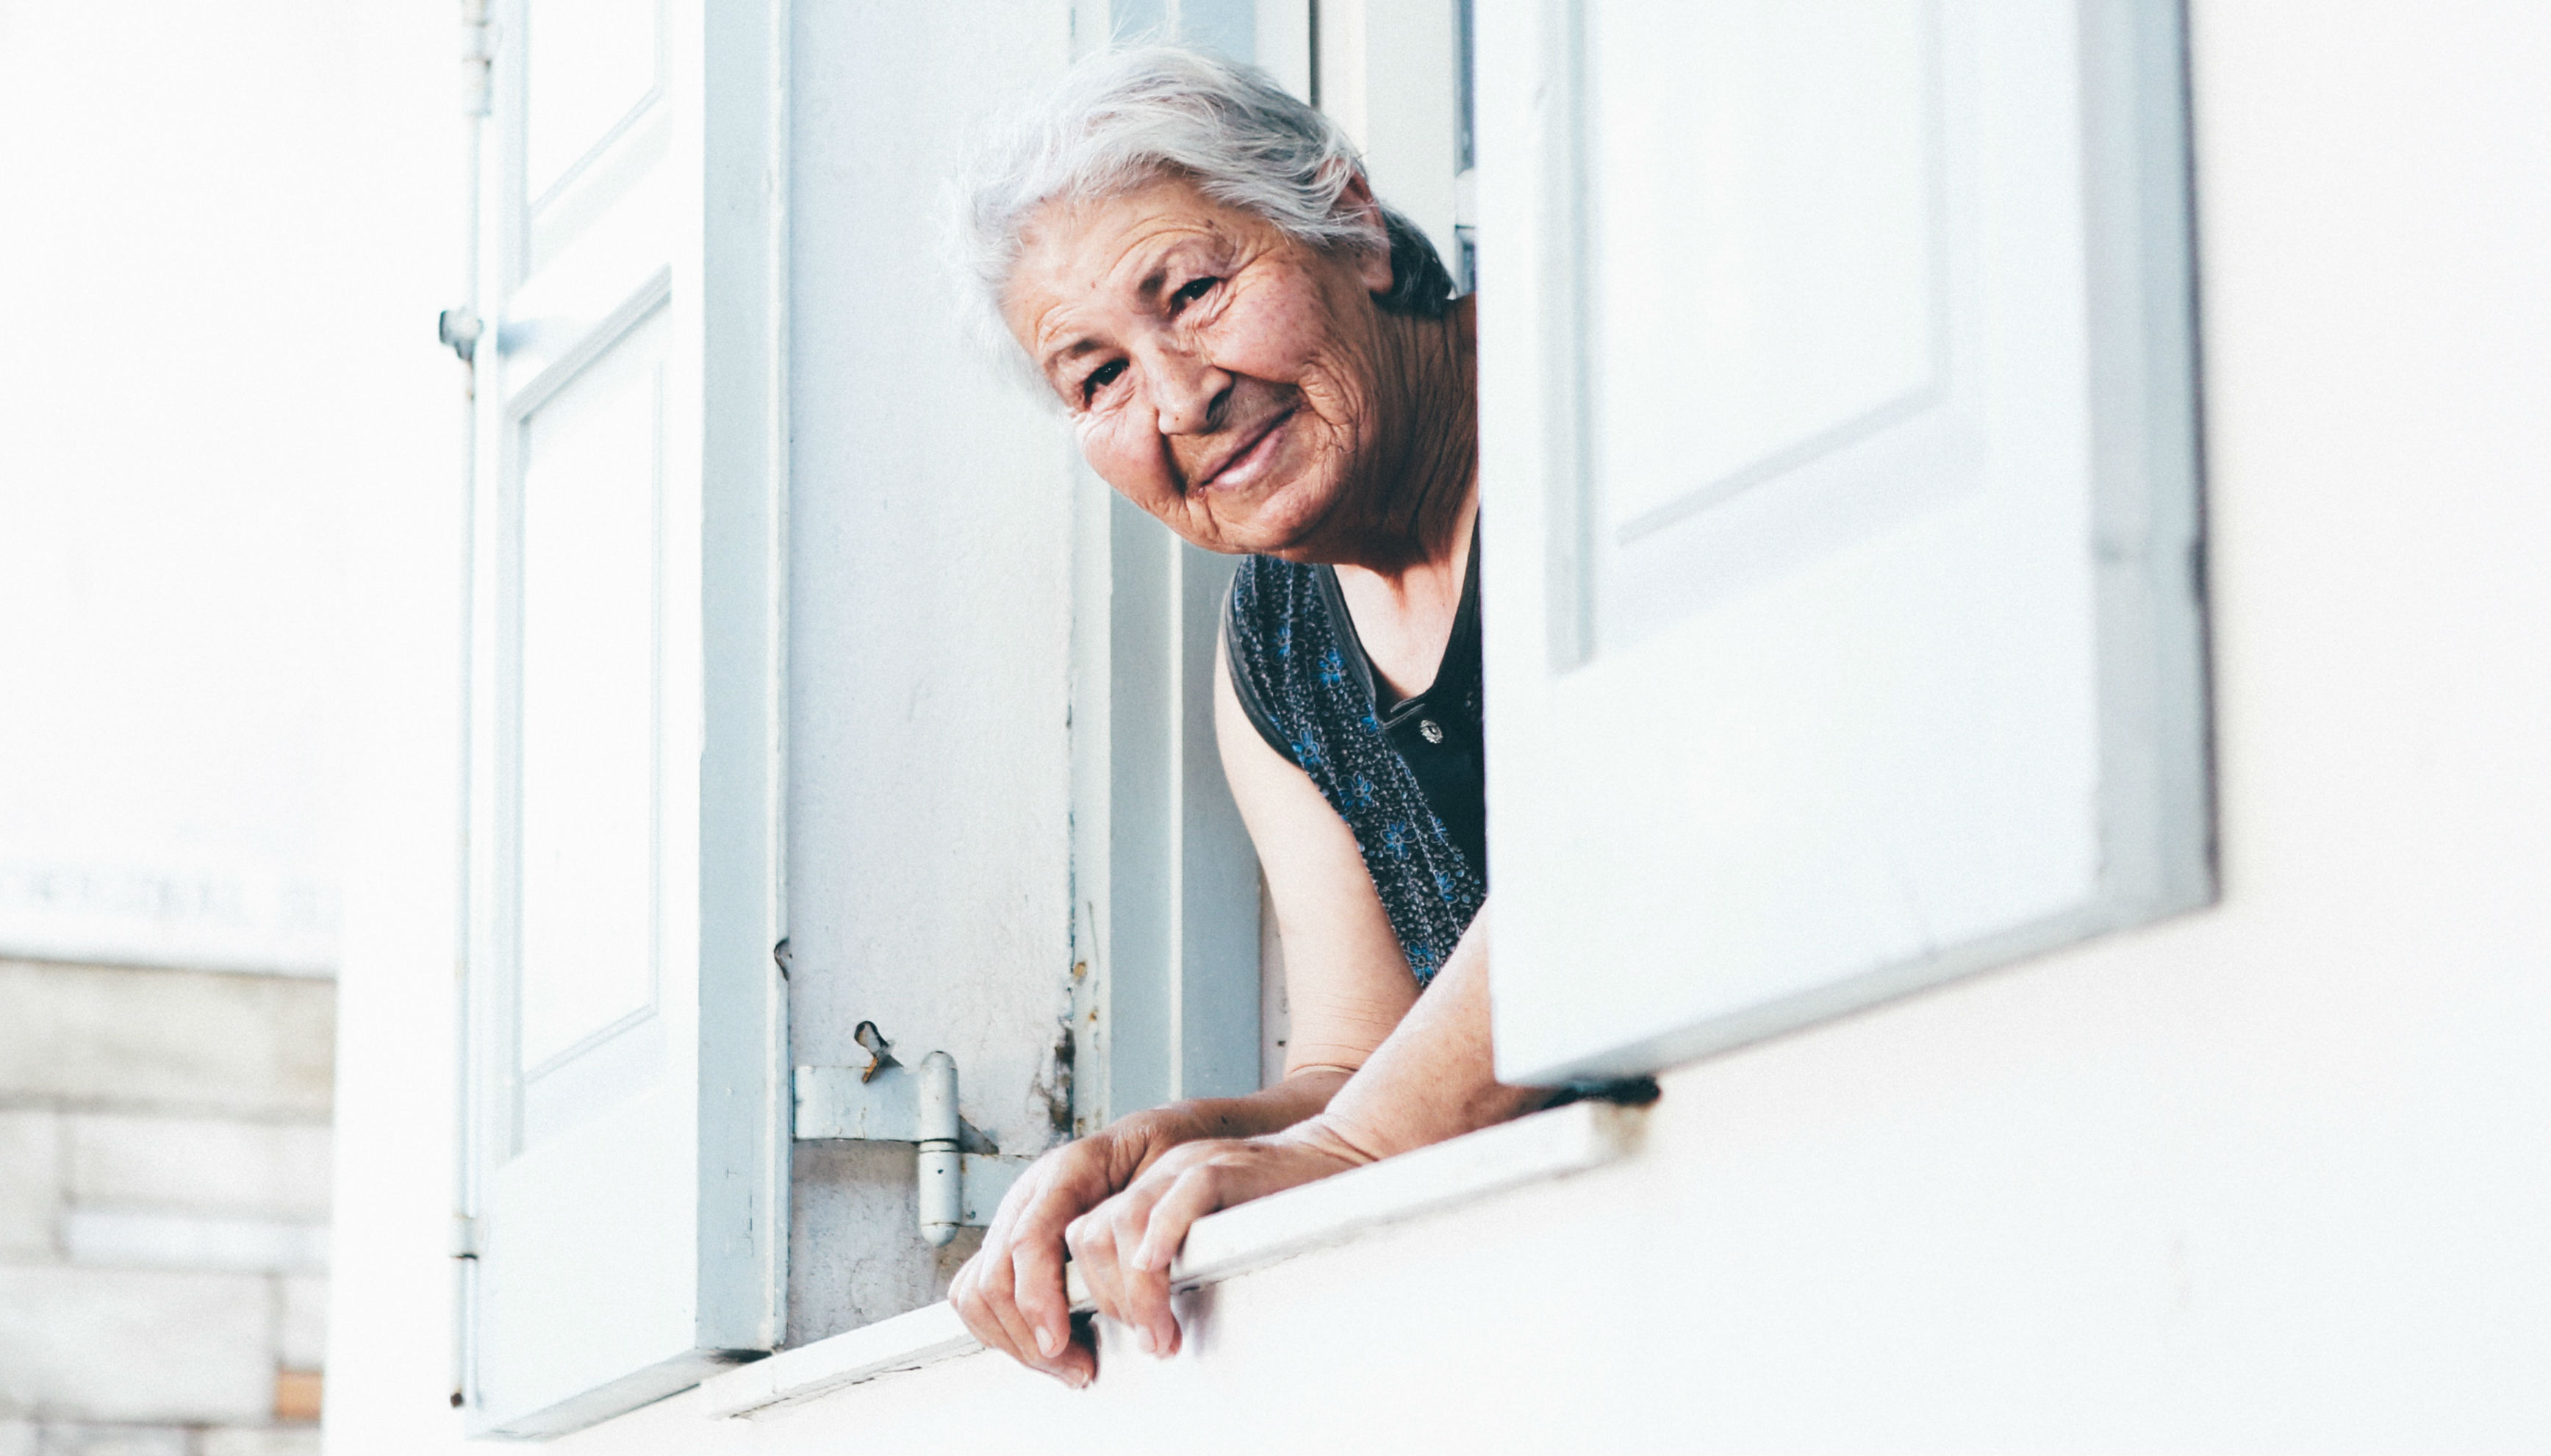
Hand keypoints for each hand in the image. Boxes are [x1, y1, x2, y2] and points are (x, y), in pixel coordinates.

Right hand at [949, 1111, 1191, 1387]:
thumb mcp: (1170, 1169)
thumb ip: (1154, 1212)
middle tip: (1079, 1369)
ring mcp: (1014, 1218)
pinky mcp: (1008, 1242)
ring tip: (1067, 1365)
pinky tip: (1043, 1348)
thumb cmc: (1164, 1155)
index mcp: (1068, 1170)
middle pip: (994, 1277)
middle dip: (1028, 1337)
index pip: (1028, 1241)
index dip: (1036, 1298)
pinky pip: (976, 1292)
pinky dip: (1000, 1330)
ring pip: (977, 1292)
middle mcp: (1030, 1194)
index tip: (1058, 1342)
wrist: (1152, 1139)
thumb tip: (1148, 1271)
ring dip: (1014, 1341)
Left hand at [1064, 1121, 1371, 1358]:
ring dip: (1137, 1292)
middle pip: (1091, 1236)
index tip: (1113, 1339)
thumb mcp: (1204, 1235)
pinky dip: (1165, 1236)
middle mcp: (1157, 1174)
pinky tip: (1166, 1271)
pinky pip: (1183, 1196)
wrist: (1332, 1158)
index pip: (1080, 1240)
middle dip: (1109, 1301)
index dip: (1085, 1295)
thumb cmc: (1274, 1209)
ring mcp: (1189, 1166)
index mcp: (1144, 1189)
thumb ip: (1166, 1262)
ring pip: (1125, 1223)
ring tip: (1163, 1332)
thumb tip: (1135, 1324)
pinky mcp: (1228, 1167)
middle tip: (1150, 1341)